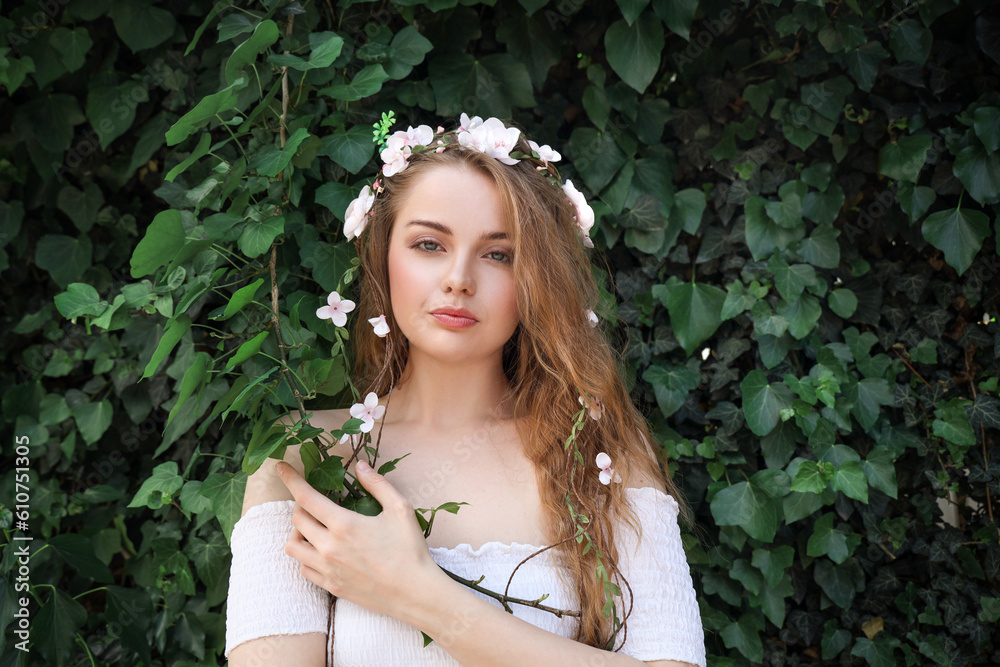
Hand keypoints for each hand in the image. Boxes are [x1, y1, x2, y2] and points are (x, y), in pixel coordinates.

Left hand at [276, 460, 437, 617]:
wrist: (414, 592)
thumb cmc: (410, 550)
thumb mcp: (400, 509)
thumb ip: (378, 484)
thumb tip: (360, 466)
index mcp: (344, 525)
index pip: (305, 497)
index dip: (290, 479)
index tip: (280, 467)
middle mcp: (330, 548)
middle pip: (297, 519)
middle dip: (300, 504)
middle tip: (314, 500)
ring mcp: (328, 570)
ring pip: (293, 547)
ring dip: (297, 532)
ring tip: (313, 526)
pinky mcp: (331, 586)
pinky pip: (304, 568)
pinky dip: (306, 555)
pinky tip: (320, 550)